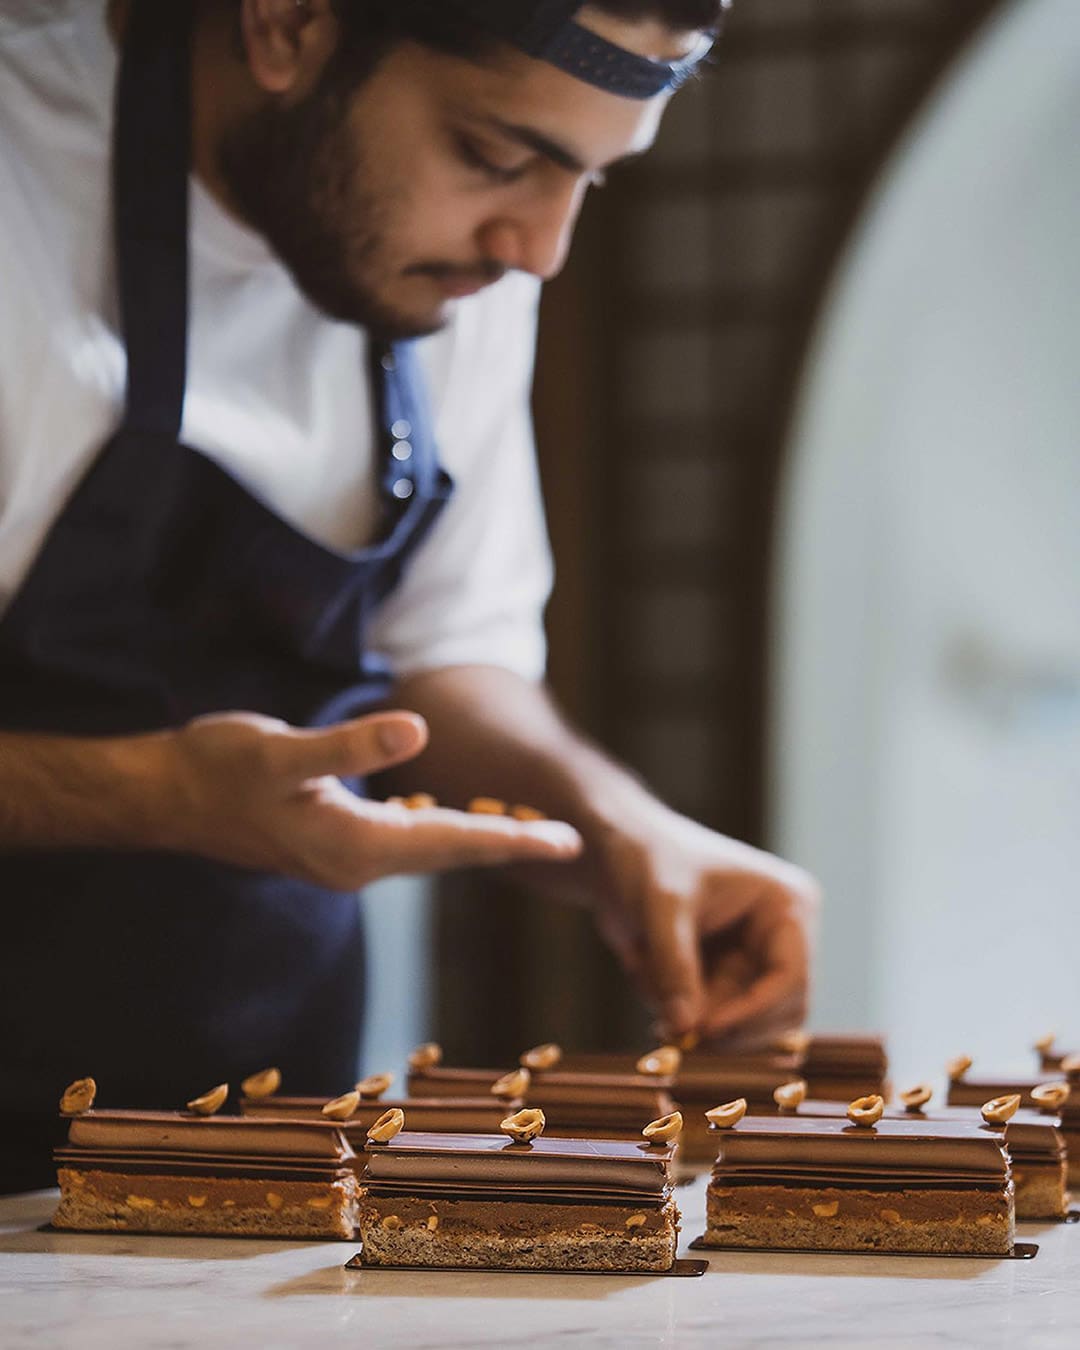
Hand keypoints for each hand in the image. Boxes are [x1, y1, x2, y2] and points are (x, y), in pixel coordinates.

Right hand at [154, 710, 581, 887]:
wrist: (167, 797)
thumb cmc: (219, 767)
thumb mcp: (282, 749)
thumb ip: (351, 745)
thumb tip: (417, 731)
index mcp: (354, 845)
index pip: (452, 843)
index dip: (513, 839)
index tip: (567, 843)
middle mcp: (356, 864)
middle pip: (450, 854)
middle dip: (510, 844)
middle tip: (570, 843)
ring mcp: (343, 860)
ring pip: (429, 851)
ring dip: (478, 840)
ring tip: (529, 831)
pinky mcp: (331, 845)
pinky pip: (404, 843)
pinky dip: (440, 831)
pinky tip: (453, 820)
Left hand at [587, 805, 818, 1042]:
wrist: (613, 850)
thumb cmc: (645, 858)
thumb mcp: (661, 907)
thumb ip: (675, 966)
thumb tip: (686, 1028)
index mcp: (786, 906)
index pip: (792, 977)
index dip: (754, 1011)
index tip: (705, 1030)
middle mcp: (779, 937)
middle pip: (777, 1012)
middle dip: (727, 1026)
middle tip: (676, 1035)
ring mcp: (752, 959)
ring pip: (743, 1023)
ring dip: (698, 1020)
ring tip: (649, 984)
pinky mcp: (722, 976)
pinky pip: (711, 1018)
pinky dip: (680, 1012)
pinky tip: (644, 972)